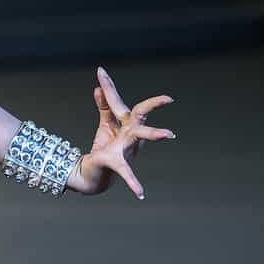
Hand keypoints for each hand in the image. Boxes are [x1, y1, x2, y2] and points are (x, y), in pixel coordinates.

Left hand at [66, 66, 176, 198]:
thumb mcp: (105, 125)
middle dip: (153, 105)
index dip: (108, 86)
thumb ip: (104, 107)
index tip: (100, 70)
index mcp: (124, 124)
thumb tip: (98, 88)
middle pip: (141, 115)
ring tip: (169, 134)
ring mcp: (125, 148)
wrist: (94, 174)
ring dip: (153, 134)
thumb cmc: (105, 148)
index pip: (117, 101)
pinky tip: (140, 193)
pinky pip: (126, 173)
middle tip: (168, 99)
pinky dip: (133, 182)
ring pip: (139, 136)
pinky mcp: (116, 163)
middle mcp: (129, 134)